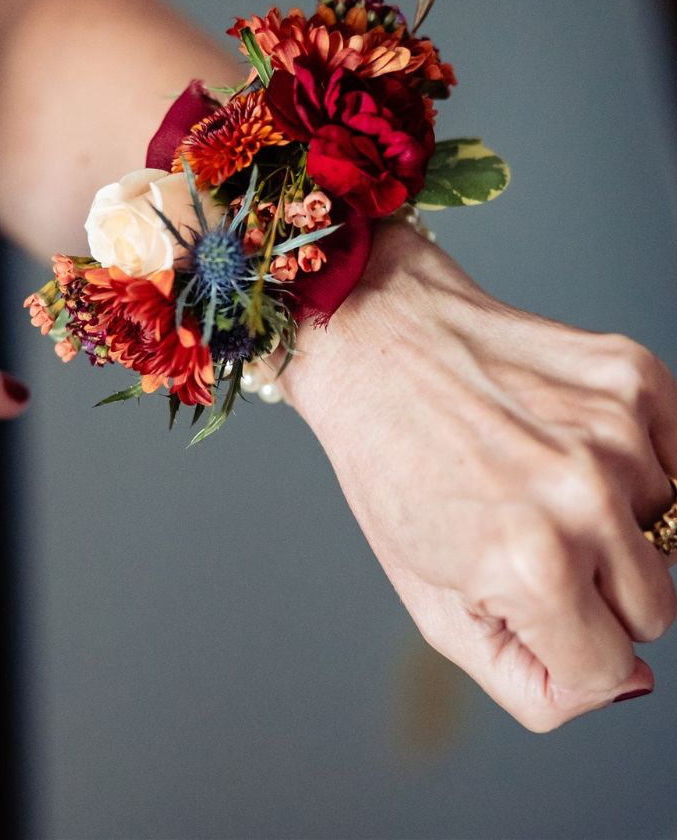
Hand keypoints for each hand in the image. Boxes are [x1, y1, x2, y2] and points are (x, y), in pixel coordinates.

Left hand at [283, 220, 676, 730]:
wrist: (379, 345)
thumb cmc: (392, 468)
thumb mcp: (431, 604)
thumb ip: (527, 680)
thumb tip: (625, 681)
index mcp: (532, 566)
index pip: (612, 670)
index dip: (565, 648)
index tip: (523, 603)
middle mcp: (589, 498)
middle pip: (655, 612)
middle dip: (595, 595)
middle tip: (527, 539)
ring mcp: (619, 431)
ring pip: (668, 537)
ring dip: (614, 525)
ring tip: (537, 481)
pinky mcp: (636, 379)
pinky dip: (636, 470)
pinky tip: (566, 445)